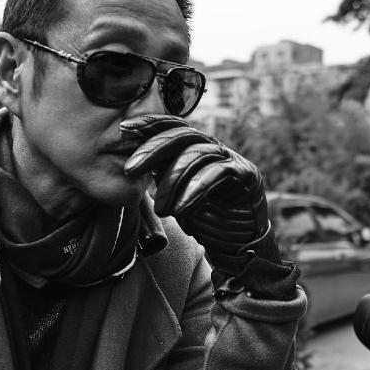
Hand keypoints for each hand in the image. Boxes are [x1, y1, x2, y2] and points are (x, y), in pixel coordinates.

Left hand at [120, 114, 277, 275]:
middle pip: (182, 135)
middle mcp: (214, 148)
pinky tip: (182, 209)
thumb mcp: (175, 194)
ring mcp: (232, 159)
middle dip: (152, 149)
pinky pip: (217, 174)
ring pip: (196, 155)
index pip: (172, 127)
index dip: (149, 123)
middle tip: (130, 170)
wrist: (238, 245)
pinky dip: (195, 191)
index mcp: (196, 148)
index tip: (123, 129)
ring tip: (161, 209)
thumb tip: (134, 159)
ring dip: (172, 183)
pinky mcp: (247, 174)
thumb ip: (161, 175)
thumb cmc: (205, 218)